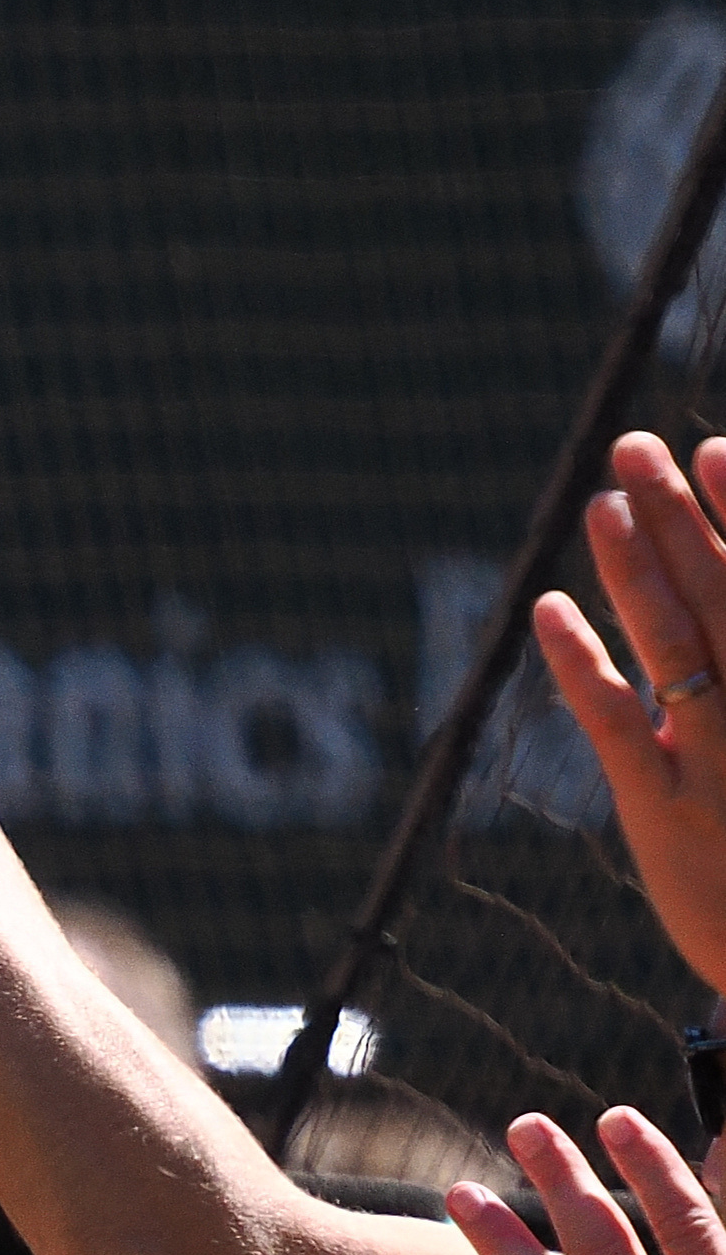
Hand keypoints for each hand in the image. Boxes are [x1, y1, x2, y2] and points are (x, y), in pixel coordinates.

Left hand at [536, 431, 725, 997]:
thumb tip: (708, 635)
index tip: (717, 447)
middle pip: (725, 589)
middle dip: (682, 514)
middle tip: (634, 445)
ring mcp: (722, 757)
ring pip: (676, 639)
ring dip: (635, 565)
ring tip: (600, 499)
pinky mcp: (664, 810)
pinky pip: (617, 721)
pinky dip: (582, 661)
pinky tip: (546, 608)